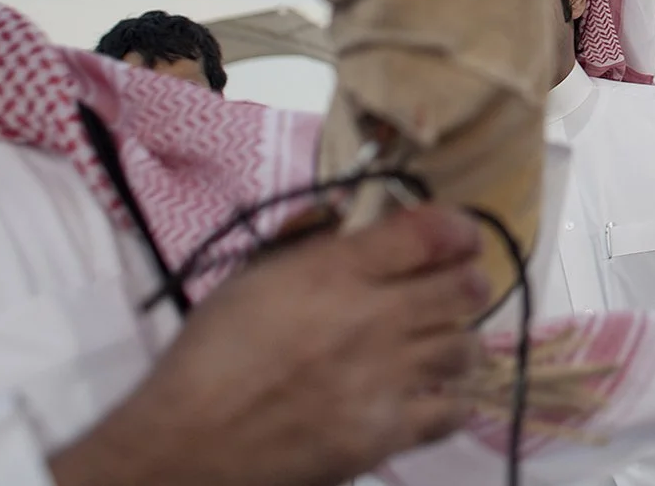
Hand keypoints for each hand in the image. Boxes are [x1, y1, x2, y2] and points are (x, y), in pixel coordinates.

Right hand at [50, 207, 488, 485]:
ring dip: (461, 339)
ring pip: (466, 347)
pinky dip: (452, 399)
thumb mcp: (249, 277)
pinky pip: (451, 410)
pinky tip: (436, 393)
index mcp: (335, 272)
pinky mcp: (384, 434)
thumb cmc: (210, 354)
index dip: (458, 227)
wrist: (186, 443)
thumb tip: (344, 211)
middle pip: (463, 288)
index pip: (428, 233)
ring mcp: (384, 379)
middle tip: (457, 287)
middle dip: (467, 281)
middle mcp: (372, 319)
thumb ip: (303, 239)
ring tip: (442, 342)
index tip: (460, 235)